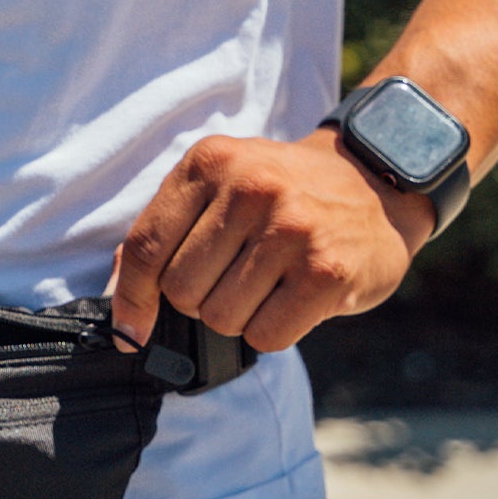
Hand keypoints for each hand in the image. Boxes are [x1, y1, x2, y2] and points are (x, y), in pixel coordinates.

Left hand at [109, 129, 435, 352]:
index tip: (128, 333)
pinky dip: (272, 331)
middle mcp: (249, 189)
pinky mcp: (326, 271)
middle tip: (235, 277)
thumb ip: (167, 229)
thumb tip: (122, 301)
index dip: (129, 297)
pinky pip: (266, 335)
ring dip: (238, 316)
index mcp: (209, 162)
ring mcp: (291, 228)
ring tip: (268, 283)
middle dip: (200, 299)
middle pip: (181, 290)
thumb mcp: (220, 183)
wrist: (374, 181)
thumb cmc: (281, 191)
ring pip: (221, 317)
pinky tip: (293, 299)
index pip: (146, 245)